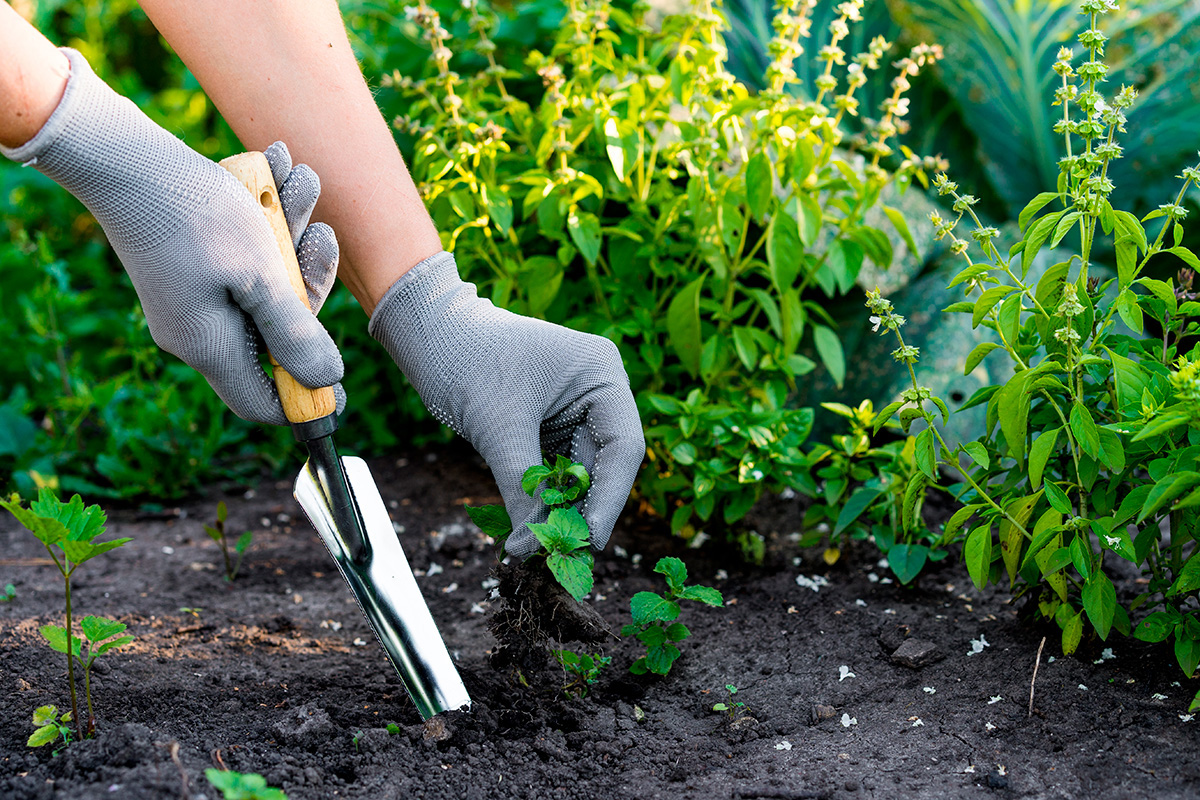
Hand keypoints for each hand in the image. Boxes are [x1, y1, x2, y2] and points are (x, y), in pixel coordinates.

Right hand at [0, 49, 342, 424]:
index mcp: (210, 347)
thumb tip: (327, 380)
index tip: (342, 383)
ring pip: (268, 280)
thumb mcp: (261, 277)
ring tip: (301, 179)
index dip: (306, 396)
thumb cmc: (195, 214)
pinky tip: (278, 167)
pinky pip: (246, 252)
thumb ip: (295, 332)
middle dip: (308, 278)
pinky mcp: (192, 262)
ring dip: (295, 231)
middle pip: (278, 332)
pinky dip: (268, 216)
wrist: (124, 152)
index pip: (262, 402)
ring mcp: (194, 295)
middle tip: (322, 232)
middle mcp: (199, 328)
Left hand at [369, 252, 644, 558]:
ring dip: (560, 511)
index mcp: (602, 373)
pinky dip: (544, 500)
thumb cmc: (466, 360)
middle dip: (581, 509)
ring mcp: (576, 410)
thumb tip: (530, 547)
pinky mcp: (552, 426)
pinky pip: (557, 473)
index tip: (590, 539)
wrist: (430, 335)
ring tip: (539, 548)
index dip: (609, 498)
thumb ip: (521, 487)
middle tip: (560, 552)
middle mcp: (598, 391)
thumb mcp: (498, 427)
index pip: (623, 447)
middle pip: (605, 466)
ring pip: (580, 475)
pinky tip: (530, 529)